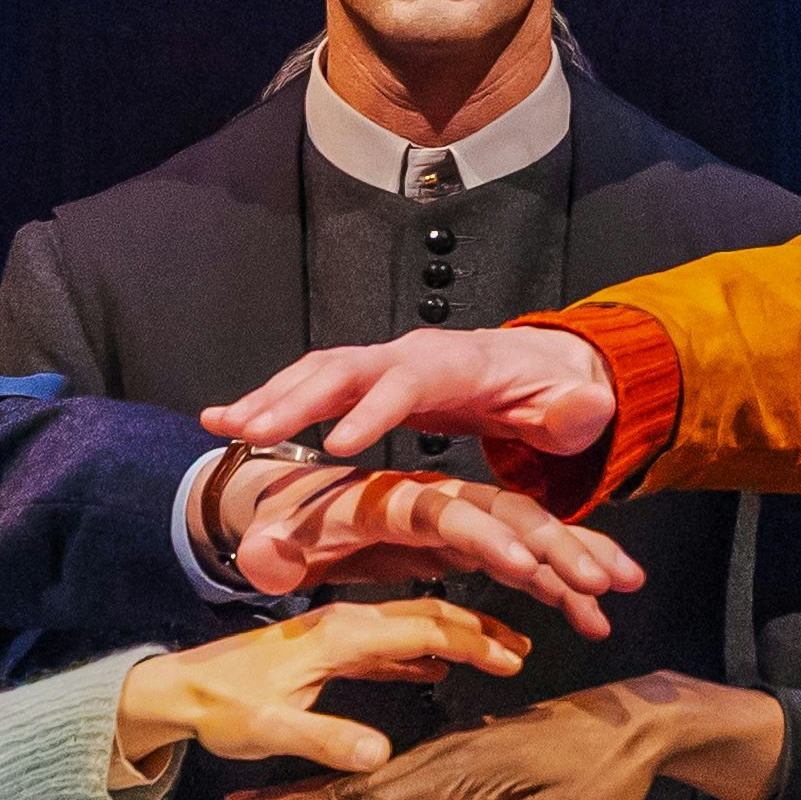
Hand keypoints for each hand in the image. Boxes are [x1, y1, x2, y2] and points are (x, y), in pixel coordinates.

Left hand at [105, 597, 530, 791]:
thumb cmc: (218, 705)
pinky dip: (421, 651)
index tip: (514, 660)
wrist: (172, 689)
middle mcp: (342, 625)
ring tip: (496, 657)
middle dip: (478, 632)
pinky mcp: (325, 650)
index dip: (474, 643)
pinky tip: (437, 667)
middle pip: (427, 617)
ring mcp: (335, 635)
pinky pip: (388, 643)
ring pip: (411, 627)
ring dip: (455, 640)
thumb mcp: (271, 727)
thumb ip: (326, 738)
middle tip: (522, 652)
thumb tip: (379, 755)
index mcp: (339, 636)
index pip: (424, 628)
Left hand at [190, 450, 637, 635]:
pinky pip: (524, 561)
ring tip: (623, 589)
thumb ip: (273, 550)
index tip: (527, 567)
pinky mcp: (467, 545)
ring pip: (531, 534)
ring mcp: (459, 523)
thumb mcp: (274, 539)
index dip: (489, 539)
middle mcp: (438, 504)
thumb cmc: (288, 523)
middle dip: (560, 547)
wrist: (289, 509)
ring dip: (577, 558)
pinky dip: (562, 583)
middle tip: (604, 581)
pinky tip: (594, 613)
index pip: (450, 514)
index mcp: (395, 500)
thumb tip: (261, 555)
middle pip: (509, 517)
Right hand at [211, 326, 616, 474]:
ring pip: (316, 372)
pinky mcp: (365, 380)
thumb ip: (574, 410)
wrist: (536, 367)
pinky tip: (227, 425)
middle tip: (250, 434)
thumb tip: (579, 406)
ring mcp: (382, 363)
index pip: (409, 381)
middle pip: (345, 368)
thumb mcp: (575, 407)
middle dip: (296, 399)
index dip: (375, 409)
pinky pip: (309, 385)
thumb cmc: (553, 395)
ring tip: (221, 430)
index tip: (340, 445)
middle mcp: (409, 355)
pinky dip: (268, 401)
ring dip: (268, 399)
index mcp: (455, 366)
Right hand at [211, 672, 783, 799]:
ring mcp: (445, 756)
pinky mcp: (457, 759)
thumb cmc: (605, 770)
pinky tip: (324, 796)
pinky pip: (386, 777)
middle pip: (346, 789)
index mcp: (457, 770)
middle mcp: (440, 758)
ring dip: (302, 798)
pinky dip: (345, 788)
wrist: (634, 721)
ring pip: (359, 781)